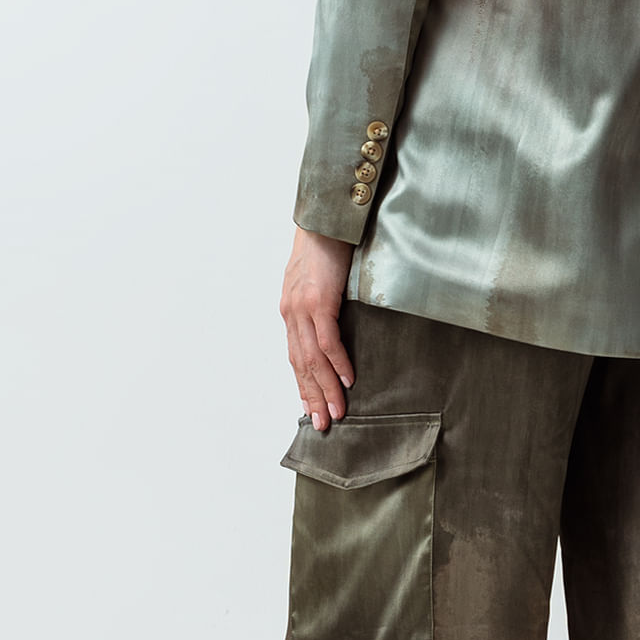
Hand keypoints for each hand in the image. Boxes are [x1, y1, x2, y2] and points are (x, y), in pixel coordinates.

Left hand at [280, 226, 355, 431]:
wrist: (326, 216)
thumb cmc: (327, 245)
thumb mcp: (319, 280)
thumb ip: (321, 304)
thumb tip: (335, 325)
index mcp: (291, 310)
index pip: (296, 356)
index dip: (303, 385)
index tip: (311, 409)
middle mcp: (291, 313)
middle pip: (301, 365)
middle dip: (313, 396)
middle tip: (323, 424)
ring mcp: (302, 308)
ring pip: (313, 359)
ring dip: (327, 388)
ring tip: (338, 412)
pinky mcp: (318, 301)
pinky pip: (328, 341)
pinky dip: (338, 364)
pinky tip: (348, 381)